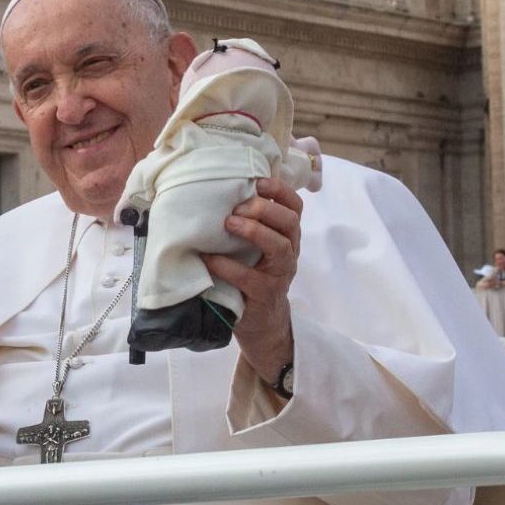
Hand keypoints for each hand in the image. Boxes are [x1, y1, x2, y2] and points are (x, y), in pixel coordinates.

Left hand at [202, 177, 300, 383]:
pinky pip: (250, 278)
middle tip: (238, 205)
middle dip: (265, 208)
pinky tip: (209, 259)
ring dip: (254, 230)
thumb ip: (247, 226)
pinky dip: (228, 266)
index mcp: (287, 236)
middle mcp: (289, 252)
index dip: (280, 190)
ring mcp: (280, 275)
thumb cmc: (252, 277)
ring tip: (229, 223)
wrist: (261, 324)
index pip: (295, 206)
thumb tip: (215, 194)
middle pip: (290, 222)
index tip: (257, 181)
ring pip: (280, 246)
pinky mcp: (265, 296)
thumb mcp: (254, 249)